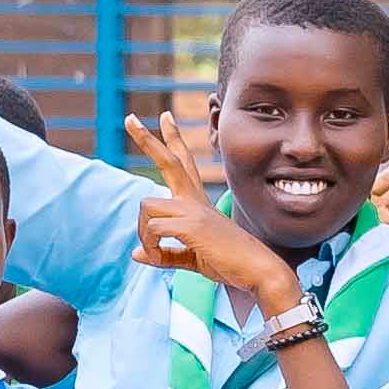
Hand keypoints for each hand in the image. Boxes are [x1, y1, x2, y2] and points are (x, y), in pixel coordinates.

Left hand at [128, 102, 304, 312]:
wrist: (258, 270)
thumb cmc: (231, 264)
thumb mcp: (193, 259)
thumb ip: (165, 254)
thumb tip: (136, 253)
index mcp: (198, 204)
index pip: (183, 164)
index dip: (174, 140)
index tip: (166, 118)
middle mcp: (195, 201)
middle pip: (169, 161)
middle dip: (147, 139)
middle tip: (130, 119)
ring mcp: (194, 210)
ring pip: (146, 205)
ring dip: (143, 233)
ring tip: (156, 253)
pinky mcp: (191, 225)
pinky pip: (153, 229)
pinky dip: (152, 248)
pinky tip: (161, 258)